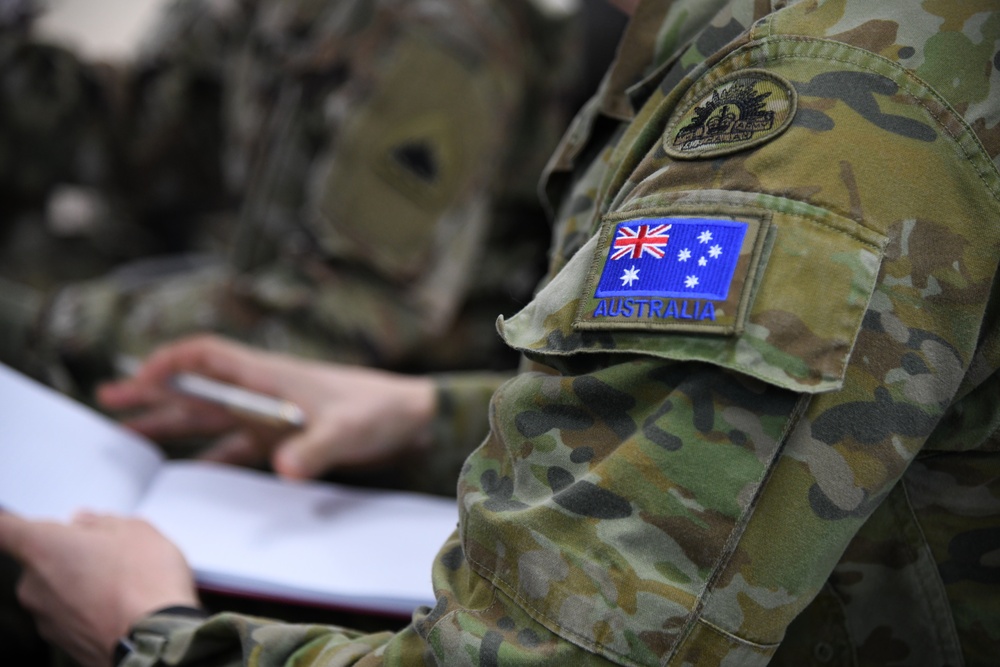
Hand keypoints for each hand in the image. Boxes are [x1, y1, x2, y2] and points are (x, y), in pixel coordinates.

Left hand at [0, 511, 197, 666]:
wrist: (160, 640)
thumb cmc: (144, 584)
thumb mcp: (136, 530)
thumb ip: (102, 521)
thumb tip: (87, 522)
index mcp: (44, 547)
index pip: (5, 529)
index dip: (14, 523)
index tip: (23, 521)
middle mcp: (33, 586)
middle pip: (39, 560)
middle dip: (68, 554)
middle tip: (106, 552)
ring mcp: (45, 618)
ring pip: (56, 591)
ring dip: (81, 584)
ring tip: (123, 583)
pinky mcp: (62, 644)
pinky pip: (70, 617)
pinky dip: (89, 610)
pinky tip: (121, 606)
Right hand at [98, 335, 437, 478]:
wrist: (412, 418)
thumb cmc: (380, 410)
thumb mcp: (346, 430)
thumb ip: (314, 450)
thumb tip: (282, 470)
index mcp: (268, 375)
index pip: (208, 355)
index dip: (171, 361)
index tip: (139, 378)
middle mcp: (262, 391)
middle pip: (197, 387)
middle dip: (154, 392)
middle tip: (109, 400)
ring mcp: (270, 415)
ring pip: (210, 417)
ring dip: (172, 423)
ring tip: (130, 433)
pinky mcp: (283, 438)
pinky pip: (235, 446)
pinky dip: (210, 456)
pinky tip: (189, 471)